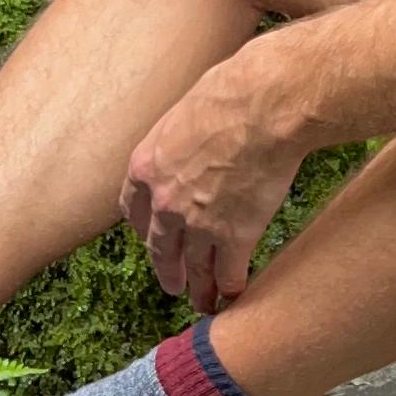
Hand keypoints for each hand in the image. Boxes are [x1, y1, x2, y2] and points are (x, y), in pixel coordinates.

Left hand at [122, 63, 301, 309]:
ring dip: (199, 288)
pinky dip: (231, 286)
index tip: (149, 237)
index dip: (141, 228)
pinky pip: (229, 271)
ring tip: (203, 301)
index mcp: (146, 167)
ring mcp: (198, 223)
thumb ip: (181, 138)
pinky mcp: (234, 235)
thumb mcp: (184, 111)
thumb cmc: (230, 95)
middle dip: (167, 269)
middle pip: (159, 246)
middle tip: (172, 284)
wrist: (263, 106)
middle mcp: (165, 202)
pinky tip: (234, 294)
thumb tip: (193, 136)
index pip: (133, 208)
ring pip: (194, 266)